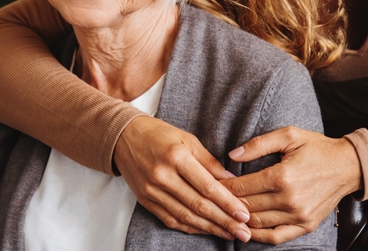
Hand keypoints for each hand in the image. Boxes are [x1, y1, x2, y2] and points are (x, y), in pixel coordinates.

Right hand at [114, 115, 252, 241]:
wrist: (122, 137)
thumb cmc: (158, 134)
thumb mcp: (187, 139)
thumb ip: (209, 161)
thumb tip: (231, 180)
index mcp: (176, 157)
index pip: (207, 186)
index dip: (228, 203)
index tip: (245, 214)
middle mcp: (162, 176)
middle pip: (198, 205)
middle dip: (224, 221)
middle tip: (243, 232)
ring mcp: (151, 191)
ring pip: (185, 216)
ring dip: (210, 228)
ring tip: (230, 234)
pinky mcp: (145, 200)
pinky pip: (170, 219)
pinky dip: (190, 227)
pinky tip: (206, 230)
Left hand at [222, 126, 362, 243]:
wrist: (349, 166)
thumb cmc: (317, 148)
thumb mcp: (289, 135)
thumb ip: (258, 144)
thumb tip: (232, 155)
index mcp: (282, 176)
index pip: (242, 187)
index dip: (223, 187)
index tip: (211, 184)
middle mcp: (289, 199)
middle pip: (246, 206)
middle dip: (226, 203)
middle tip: (212, 199)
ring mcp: (298, 215)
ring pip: (257, 223)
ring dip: (238, 219)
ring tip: (224, 213)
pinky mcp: (306, 225)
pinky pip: (275, 236)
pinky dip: (258, 236)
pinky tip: (246, 229)